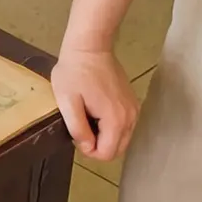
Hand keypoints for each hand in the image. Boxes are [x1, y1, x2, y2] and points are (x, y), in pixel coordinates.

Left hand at [51, 47, 138, 161]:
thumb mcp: (67, 101)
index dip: (88, 151)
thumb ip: (78, 128)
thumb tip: (87, 147)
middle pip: (118, 149)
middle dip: (98, 145)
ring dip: (105, 136)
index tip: (76, 133)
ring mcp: (134, 109)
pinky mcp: (133, 102)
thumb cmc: (75, 72)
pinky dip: (112, 126)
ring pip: (122, 138)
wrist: (90, 47)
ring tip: (87, 116)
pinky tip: (96, 110)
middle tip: (81, 126)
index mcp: (116, 120)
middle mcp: (131, 117)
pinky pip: (125, 125)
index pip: (107, 154)